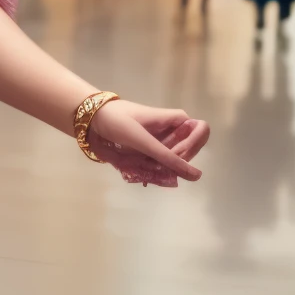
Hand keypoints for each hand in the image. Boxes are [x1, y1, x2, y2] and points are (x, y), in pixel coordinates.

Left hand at [86, 100, 209, 186]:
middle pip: (189, 149)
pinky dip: (154, 171)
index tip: (174, 153)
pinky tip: (142, 176)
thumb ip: (168, 158)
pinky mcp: (150, 150)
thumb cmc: (118, 121)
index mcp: (175, 119)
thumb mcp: (143, 140)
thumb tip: (196, 176)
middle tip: (155, 164)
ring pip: (174, 160)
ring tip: (144, 169)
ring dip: (163, 168)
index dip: (194, 145)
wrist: (91, 118)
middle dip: (176, 161)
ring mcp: (161, 140)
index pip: (202, 130)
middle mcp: (172, 129)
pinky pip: (160, 164)